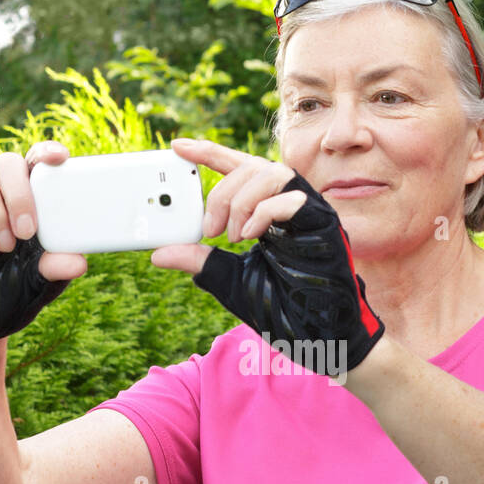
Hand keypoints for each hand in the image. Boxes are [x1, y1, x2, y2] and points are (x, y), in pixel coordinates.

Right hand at [0, 142, 86, 341]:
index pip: (37, 161)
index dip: (46, 152)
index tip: (59, 159)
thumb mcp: (37, 283)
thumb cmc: (13, 290)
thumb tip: (78, 262)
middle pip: (7, 164)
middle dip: (18, 194)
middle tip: (27, 232)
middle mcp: (0, 191)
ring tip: (4, 247)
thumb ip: (54, 268)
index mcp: (31, 198)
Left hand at [153, 138, 384, 374]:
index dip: (209, 153)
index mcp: (268, 212)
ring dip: (243, 200)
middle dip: (222, 191)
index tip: (178, 147)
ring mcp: (308, 212)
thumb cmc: (284, 308)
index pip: (238, 169)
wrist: (319, 335)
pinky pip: (293, 198)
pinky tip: (250, 236)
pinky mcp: (324, 223)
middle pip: (251, 166)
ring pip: (272, 173)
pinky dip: (264, 212)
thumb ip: (200, 261)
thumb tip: (160, 254)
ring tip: (233, 235)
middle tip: (210, 228)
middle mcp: (289, 204)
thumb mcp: (229, 281)